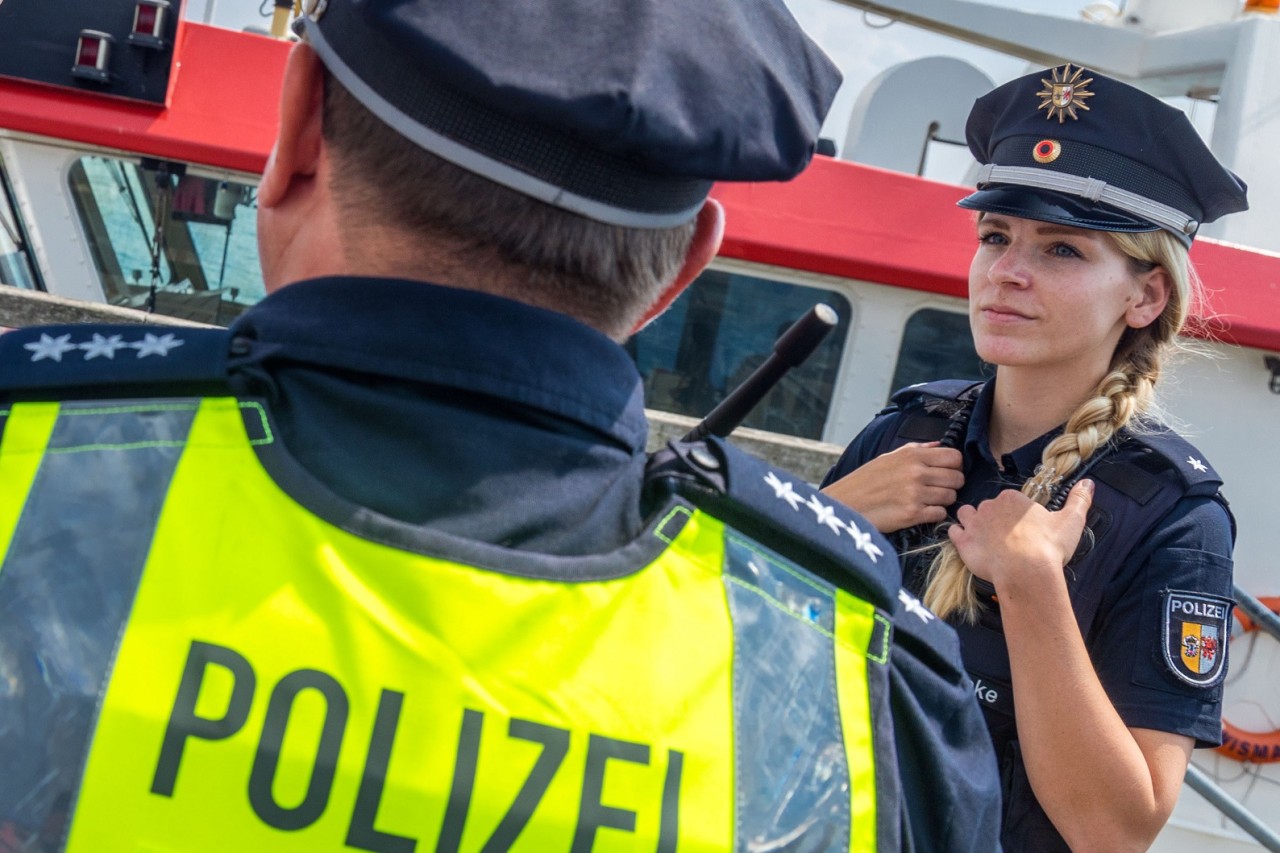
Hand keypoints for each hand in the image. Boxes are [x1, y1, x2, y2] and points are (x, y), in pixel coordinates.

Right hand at [821, 442, 963, 532]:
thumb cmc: (865, 481)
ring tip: (927, 500)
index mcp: (912, 455)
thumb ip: (916, 450)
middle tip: (938, 488)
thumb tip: (939, 445)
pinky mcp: (912, 514)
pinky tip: (922, 511)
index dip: (955, 465)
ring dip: (943, 500)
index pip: (954, 457)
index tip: (947, 471)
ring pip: (951, 497)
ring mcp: (915, 494)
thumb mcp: (888, 457)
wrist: (846, 503)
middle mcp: (916, 472)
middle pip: (957, 478)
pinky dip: (934, 514)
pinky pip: (940, 513)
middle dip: (952, 484)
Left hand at [947, 479, 1093, 588]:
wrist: (1027, 571)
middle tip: (1006, 538)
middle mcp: (990, 505)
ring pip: (967, 515)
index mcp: (1013, 498)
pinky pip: (954, 532)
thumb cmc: (1049, 547)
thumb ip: (1079, 500)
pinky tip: (968, 544)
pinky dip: (959, 536)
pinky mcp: (963, 542)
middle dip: (994, 519)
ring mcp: (974, 523)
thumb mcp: (1071, 521)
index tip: (1022, 529)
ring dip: (972, 522)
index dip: (1015, 515)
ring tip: (984, 538)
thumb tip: (1088, 483)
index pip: (1009, 500)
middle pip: (988, 507)